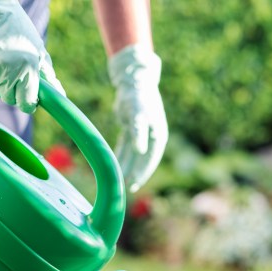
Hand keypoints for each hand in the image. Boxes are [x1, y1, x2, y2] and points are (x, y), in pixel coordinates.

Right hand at [0, 0, 64, 112]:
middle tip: (12, 68)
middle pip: (10, 99)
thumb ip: (48, 76)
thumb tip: (60, 95)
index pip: (26, 104)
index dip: (28, 101)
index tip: (28, 95)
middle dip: (13, 89)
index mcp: (27, 69)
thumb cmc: (17, 31)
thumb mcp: (38, 51)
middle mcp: (7, 74)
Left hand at [108, 45, 167, 192]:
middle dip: (135, 173)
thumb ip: (139, 132)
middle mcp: (151, 136)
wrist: (135, 81)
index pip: (150, 158)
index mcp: (157, 135)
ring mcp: (141, 133)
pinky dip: (121, 156)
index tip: (134, 183)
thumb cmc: (138, 97)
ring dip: (126, 166)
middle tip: (127, 187)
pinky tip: (114, 165)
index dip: (143, 172)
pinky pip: (126, 147)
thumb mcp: (139, 114)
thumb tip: (141, 151)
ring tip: (119, 180)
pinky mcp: (131, 129)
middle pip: (142, 160)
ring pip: (133, 155)